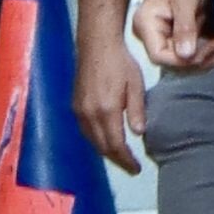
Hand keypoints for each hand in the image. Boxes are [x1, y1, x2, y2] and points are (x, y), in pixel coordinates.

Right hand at [73, 34, 147, 174]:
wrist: (97, 45)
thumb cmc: (120, 63)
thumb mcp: (136, 85)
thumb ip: (137, 110)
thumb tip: (138, 134)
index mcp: (106, 110)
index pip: (116, 145)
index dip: (126, 160)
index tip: (136, 168)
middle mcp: (89, 114)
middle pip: (102, 147)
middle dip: (117, 159)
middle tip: (131, 167)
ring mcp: (79, 110)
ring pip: (92, 140)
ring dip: (106, 151)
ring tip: (120, 156)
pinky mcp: (75, 105)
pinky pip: (85, 131)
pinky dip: (96, 140)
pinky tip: (105, 139)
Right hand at [133, 0, 213, 69]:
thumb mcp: (187, 0)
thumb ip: (185, 28)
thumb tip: (186, 55)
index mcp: (145, 24)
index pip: (159, 55)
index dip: (182, 60)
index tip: (206, 52)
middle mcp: (147, 33)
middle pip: (169, 61)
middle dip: (195, 60)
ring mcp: (158, 36)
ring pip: (178, 60)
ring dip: (200, 58)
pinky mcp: (169, 36)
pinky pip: (183, 53)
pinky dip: (200, 53)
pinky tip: (213, 47)